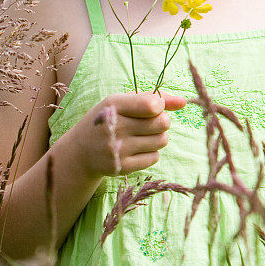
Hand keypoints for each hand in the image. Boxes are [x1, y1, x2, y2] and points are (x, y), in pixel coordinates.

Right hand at [69, 92, 186, 178]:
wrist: (81, 151)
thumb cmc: (109, 119)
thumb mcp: (123, 102)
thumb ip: (154, 98)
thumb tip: (183, 101)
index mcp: (114, 105)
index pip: (151, 105)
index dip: (160, 105)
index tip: (154, 107)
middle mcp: (114, 127)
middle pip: (162, 123)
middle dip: (163, 121)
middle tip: (152, 122)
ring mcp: (117, 149)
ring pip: (162, 141)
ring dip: (159, 137)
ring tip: (144, 135)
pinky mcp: (122, 167)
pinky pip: (155, 157)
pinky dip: (151, 152)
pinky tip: (137, 149)